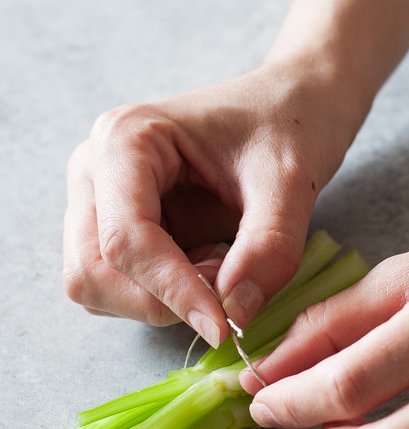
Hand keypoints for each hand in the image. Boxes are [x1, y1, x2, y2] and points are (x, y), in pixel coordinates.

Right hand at [63, 60, 357, 344]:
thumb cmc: (290, 123)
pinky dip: (165, 296)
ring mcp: (101, 200)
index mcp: (125, 139)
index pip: (125, 240)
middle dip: (161, 299)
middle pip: (93, 270)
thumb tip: (236, 315)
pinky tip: (213, 264)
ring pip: (98, 286)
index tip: (226, 326)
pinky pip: (122, 287)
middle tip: (230, 288)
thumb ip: (269, 248)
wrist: (296, 102)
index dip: (172, 292)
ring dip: (162, 300)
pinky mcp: (118, 227)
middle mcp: (96, 169)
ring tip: (225, 266)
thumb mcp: (291, 181)